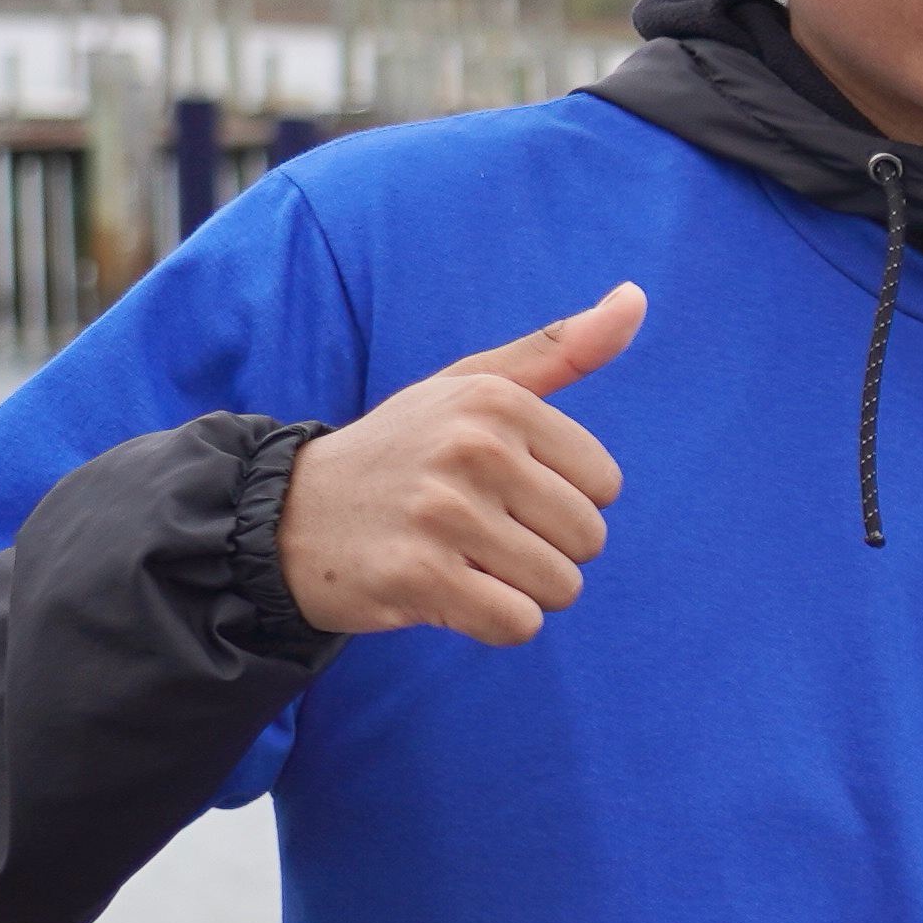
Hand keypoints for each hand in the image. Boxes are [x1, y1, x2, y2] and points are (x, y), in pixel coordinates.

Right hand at [282, 285, 642, 643]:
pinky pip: (518, 624)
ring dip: (518, 590)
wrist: (286, 515)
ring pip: (560, 587)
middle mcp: (472, 448)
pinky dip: (494, 624)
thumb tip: (635, 298)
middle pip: (588, 540)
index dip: (561, 500)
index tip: (501, 490)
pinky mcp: (419, 575)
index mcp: (496, 400)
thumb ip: (557, 350)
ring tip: (459, 559)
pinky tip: (447, 595)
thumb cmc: (401, 452)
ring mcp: (443, 512)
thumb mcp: (469, 386)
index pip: (605, 485)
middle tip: (475, 532)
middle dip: (544, 550)